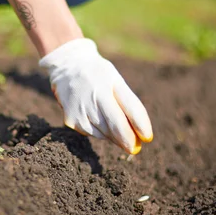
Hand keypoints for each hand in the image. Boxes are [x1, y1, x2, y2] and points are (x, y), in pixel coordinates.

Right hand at [39, 38, 152, 154]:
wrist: (67, 66)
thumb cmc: (98, 75)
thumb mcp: (116, 80)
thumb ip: (128, 103)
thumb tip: (139, 133)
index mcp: (110, 83)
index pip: (131, 108)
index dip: (141, 126)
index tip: (147, 137)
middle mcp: (95, 96)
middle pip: (117, 126)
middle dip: (128, 140)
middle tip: (135, 148)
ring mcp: (81, 109)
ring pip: (105, 133)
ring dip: (114, 137)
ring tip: (117, 132)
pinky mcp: (71, 120)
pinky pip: (92, 133)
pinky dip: (100, 133)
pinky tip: (100, 124)